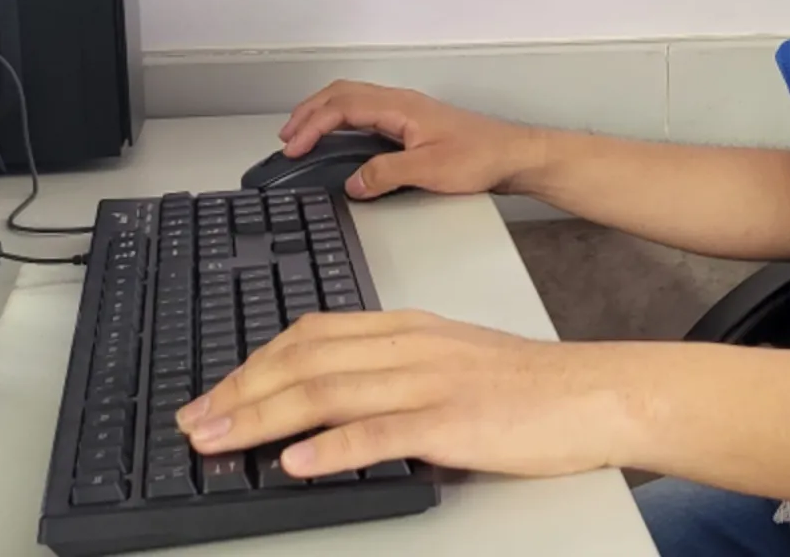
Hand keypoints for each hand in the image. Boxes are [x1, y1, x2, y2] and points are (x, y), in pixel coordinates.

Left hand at [176, 312, 624, 479]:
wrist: (593, 391)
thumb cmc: (528, 385)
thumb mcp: (451, 359)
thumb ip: (393, 372)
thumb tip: (331, 406)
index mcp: (407, 328)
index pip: (310, 335)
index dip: (253, 363)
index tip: (216, 393)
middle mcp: (410, 346)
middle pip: (305, 360)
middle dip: (240, 391)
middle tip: (196, 422)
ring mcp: (430, 381)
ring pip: (329, 390)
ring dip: (264, 417)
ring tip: (221, 441)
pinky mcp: (453, 420)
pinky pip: (379, 432)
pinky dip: (332, 447)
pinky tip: (297, 462)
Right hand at [278, 81, 544, 199]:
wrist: (512, 155)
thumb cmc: (481, 157)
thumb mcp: (429, 171)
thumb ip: (386, 174)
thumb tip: (352, 182)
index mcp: (400, 106)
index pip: (342, 107)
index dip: (312, 125)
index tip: (294, 147)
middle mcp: (400, 102)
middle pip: (342, 94)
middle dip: (309, 112)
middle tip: (287, 136)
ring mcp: (406, 110)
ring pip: (353, 100)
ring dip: (324, 113)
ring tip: (303, 134)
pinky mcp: (412, 123)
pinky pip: (366, 112)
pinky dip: (342, 121)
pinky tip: (338, 138)